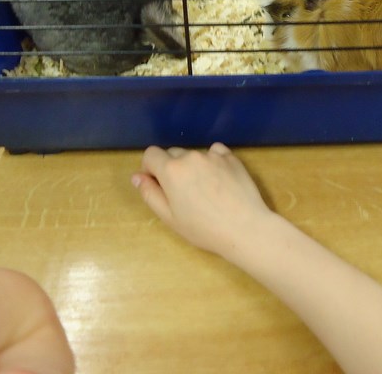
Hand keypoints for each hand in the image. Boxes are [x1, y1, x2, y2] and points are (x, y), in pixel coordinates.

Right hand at [132, 143, 273, 258]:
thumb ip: (150, 193)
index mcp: (171, 170)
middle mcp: (191, 156)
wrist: (245, 228)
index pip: (151, 154)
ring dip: (192, 167)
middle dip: (171, 169)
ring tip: (205, 192)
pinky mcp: (231, 157)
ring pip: (194, 155)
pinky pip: (214, 153)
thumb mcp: (169, 217)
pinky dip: (212, 162)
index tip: (159, 186)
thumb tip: (137, 177)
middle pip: (172, 154)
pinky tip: (219, 182)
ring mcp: (213, 154)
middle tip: (183, 195)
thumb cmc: (203, 228)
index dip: (150, 169)